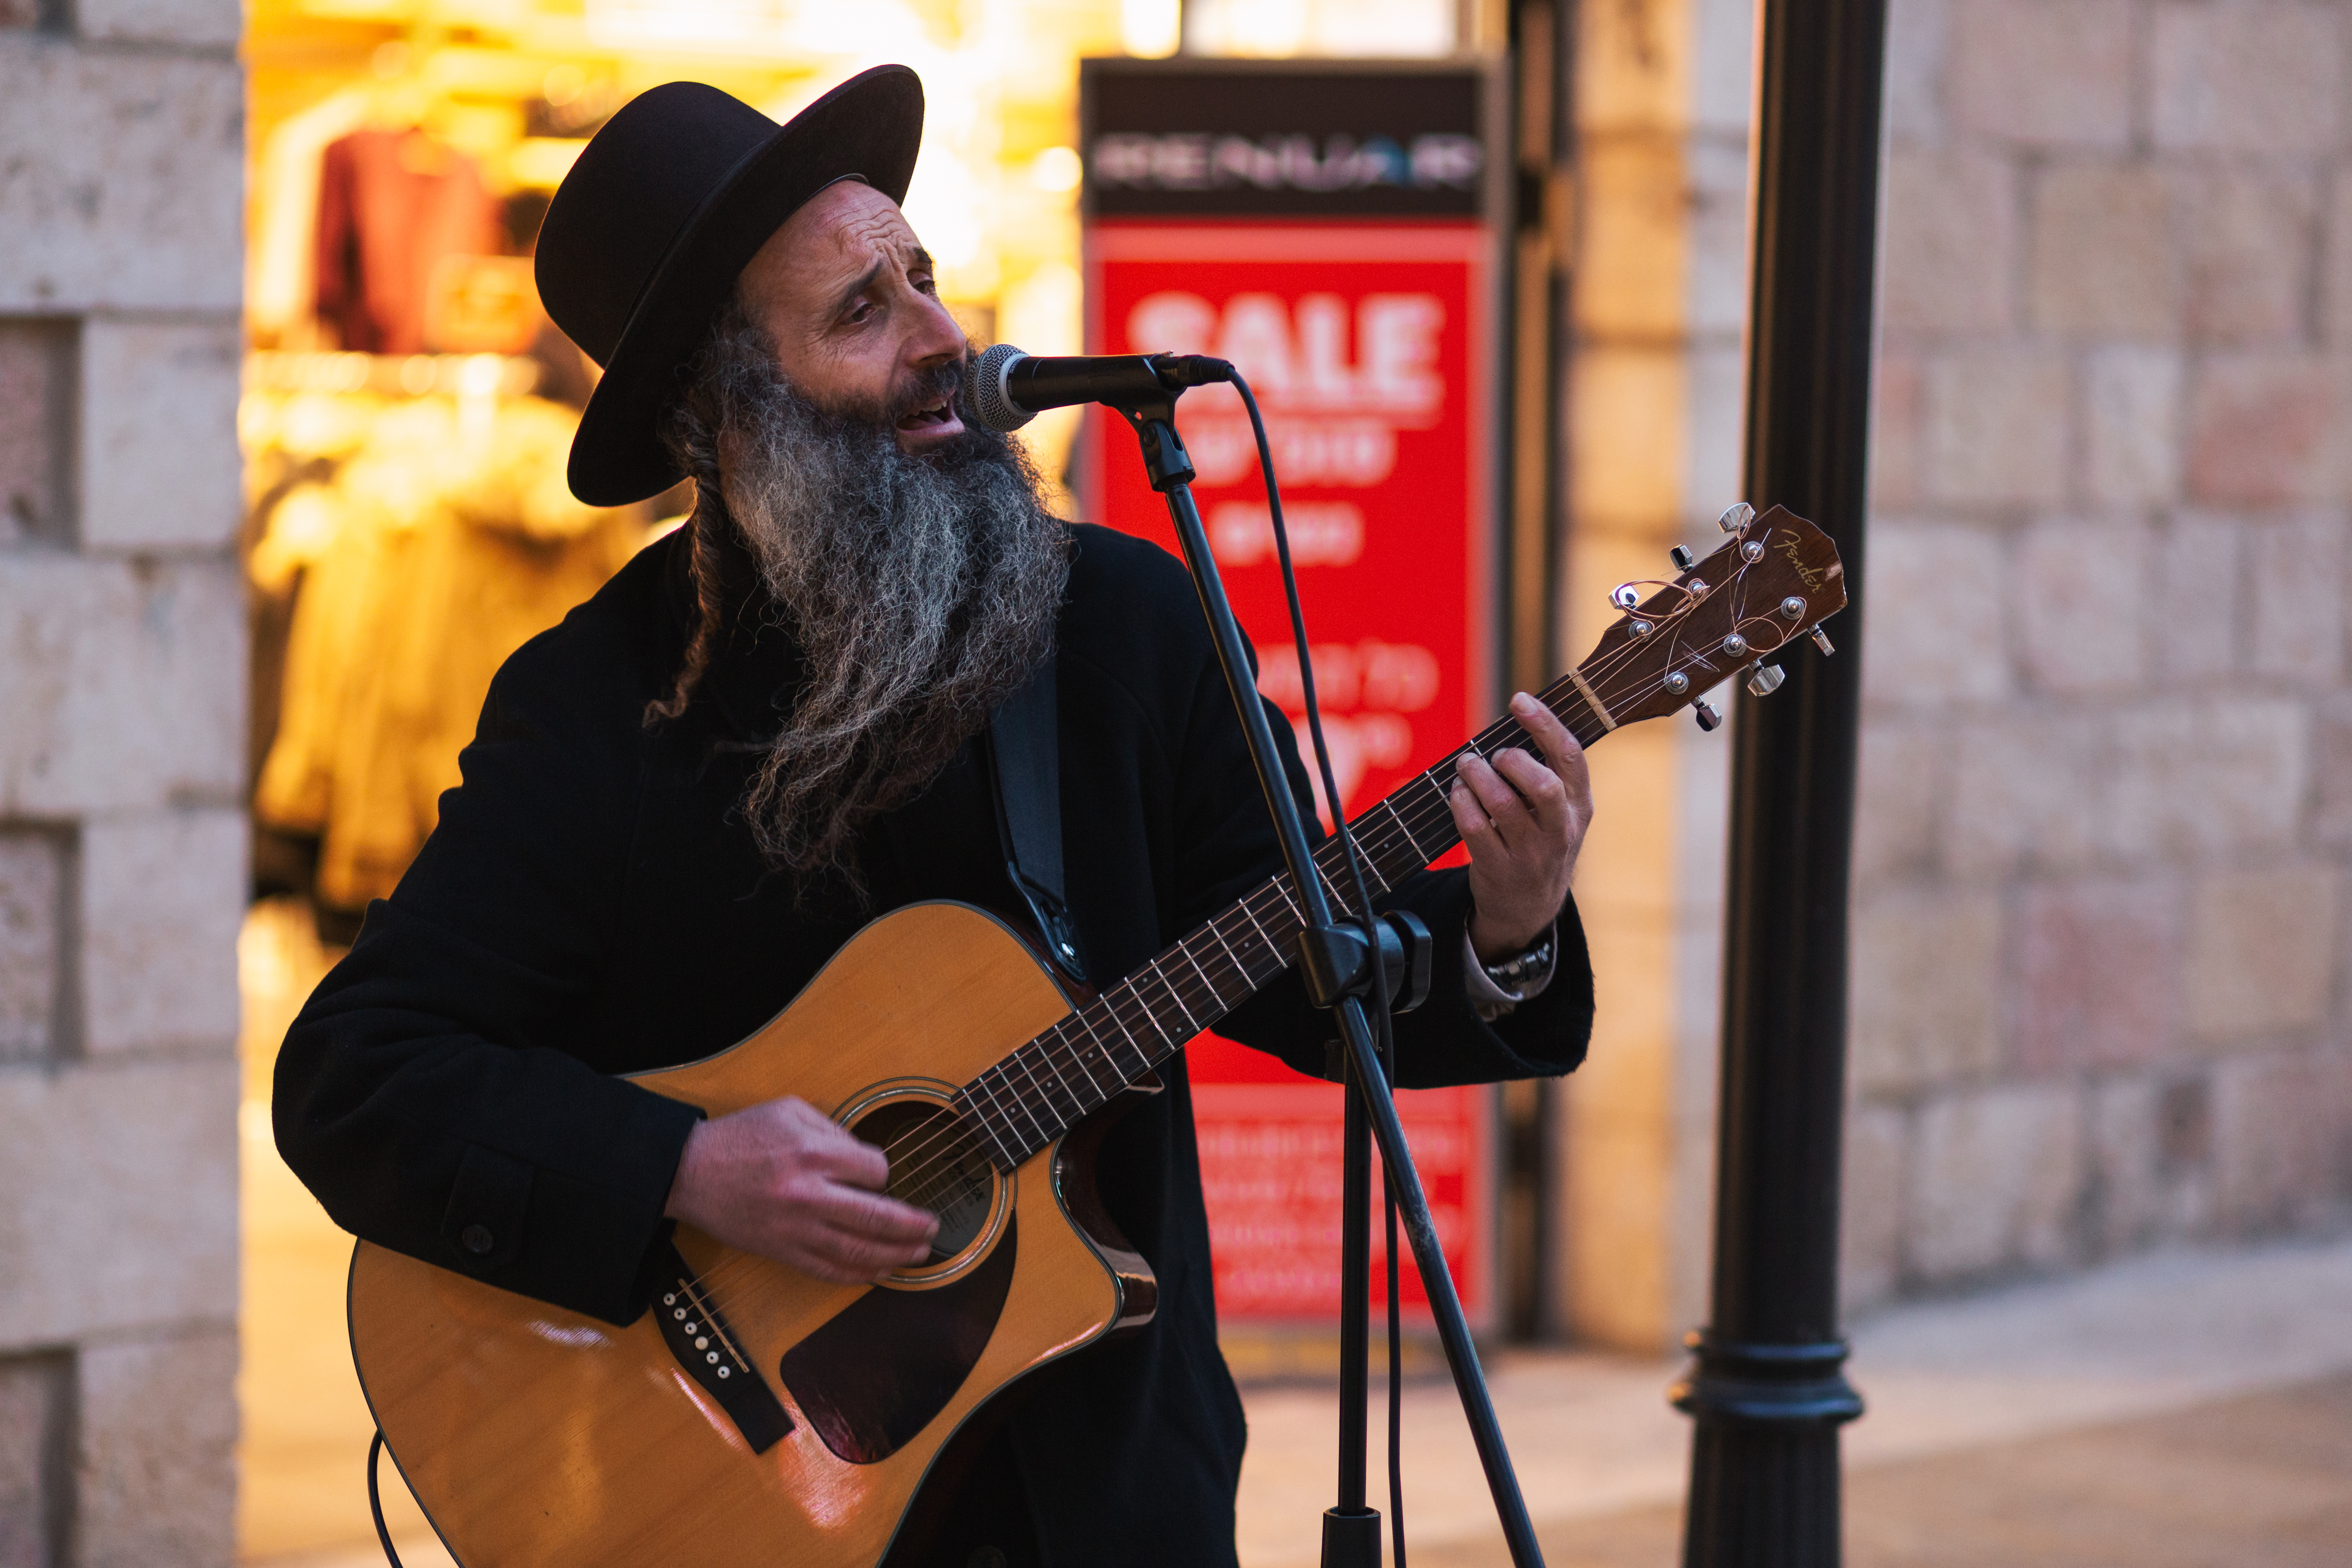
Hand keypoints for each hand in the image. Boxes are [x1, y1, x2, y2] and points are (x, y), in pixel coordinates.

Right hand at [663, 1096, 938, 1282]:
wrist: (689, 1172)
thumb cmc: (740, 1136)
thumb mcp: (789, 1109)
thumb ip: (833, 1128)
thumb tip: (867, 1157)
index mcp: (811, 1152)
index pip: (873, 1170)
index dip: (883, 1173)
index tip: (878, 1174)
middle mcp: (807, 1194)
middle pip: (875, 1217)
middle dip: (912, 1226)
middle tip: (933, 1228)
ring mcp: (794, 1229)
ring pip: (856, 1252)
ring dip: (894, 1256)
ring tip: (918, 1255)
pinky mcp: (781, 1252)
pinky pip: (828, 1271)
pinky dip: (858, 1276)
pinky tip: (879, 1273)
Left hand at [1448, 692, 1593, 963]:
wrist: (1530, 906)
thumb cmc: (1540, 839)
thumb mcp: (1560, 810)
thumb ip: (1547, 771)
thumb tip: (1517, 717)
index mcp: (1579, 805)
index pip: (1570, 757)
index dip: (1545, 723)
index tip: (1520, 699)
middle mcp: (1560, 828)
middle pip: (1542, 784)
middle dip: (1512, 759)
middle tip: (1495, 755)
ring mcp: (1530, 852)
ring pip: (1502, 804)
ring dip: (1477, 776)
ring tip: (1467, 766)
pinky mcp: (1498, 868)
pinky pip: (1474, 828)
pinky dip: (1461, 803)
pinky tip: (1457, 792)